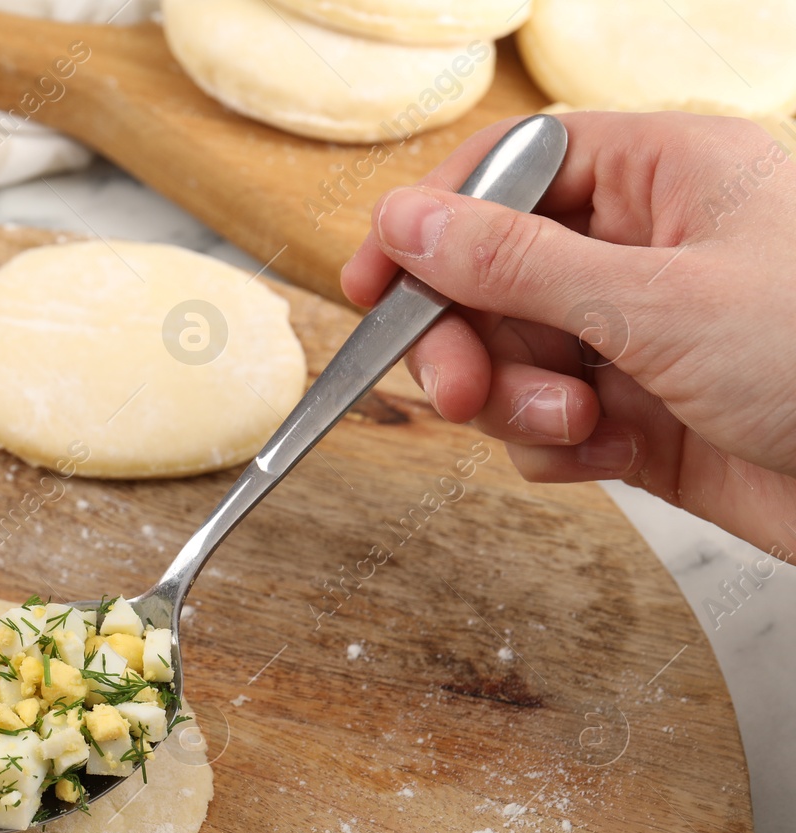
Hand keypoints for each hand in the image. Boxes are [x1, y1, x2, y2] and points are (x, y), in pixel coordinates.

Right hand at [342, 111, 795, 556]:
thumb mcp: (658, 301)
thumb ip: (517, 264)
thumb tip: (405, 221)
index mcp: (664, 178)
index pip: (509, 172)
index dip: (432, 222)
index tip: (373, 283)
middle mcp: (645, 251)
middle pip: (491, 277)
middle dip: (467, 337)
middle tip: (460, 391)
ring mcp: (639, 338)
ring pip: (511, 358)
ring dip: (519, 401)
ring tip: (581, 425)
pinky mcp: (639, 417)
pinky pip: (546, 422)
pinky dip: (557, 447)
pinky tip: (610, 454)